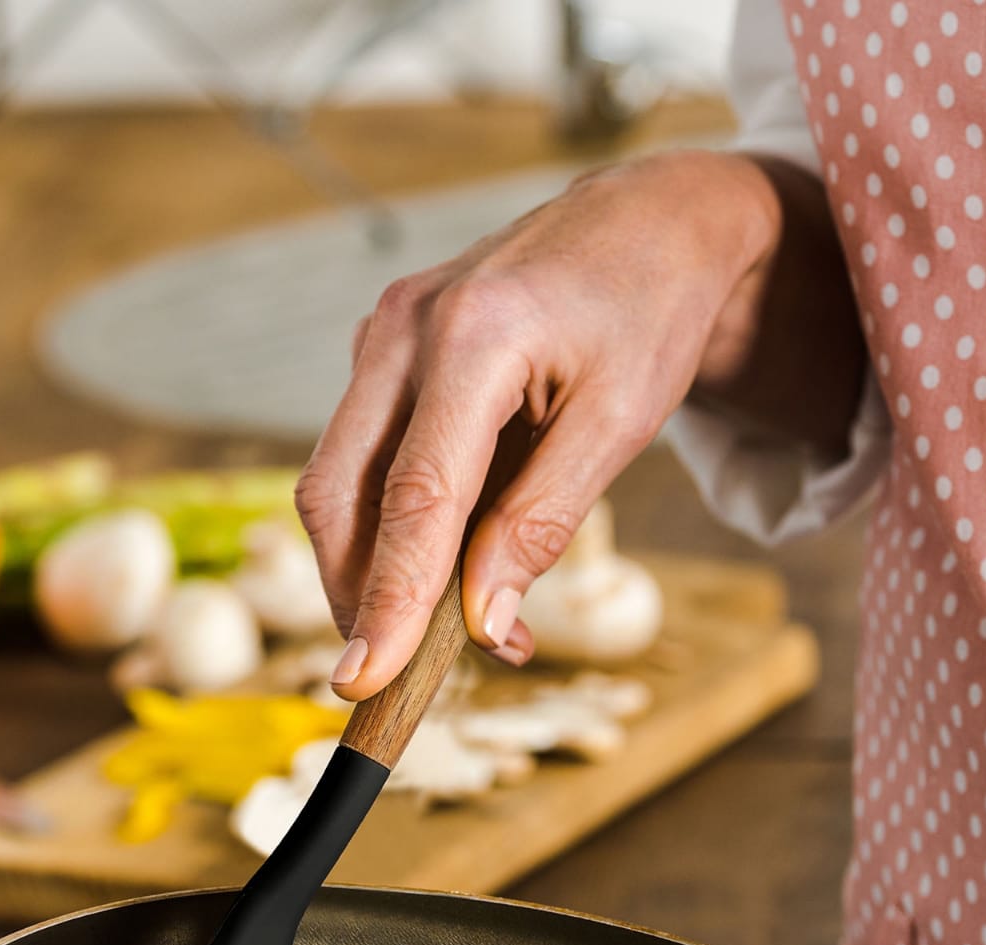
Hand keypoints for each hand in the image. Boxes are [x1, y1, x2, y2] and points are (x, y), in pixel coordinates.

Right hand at [294, 149, 783, 698]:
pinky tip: (442, 562)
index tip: (365, 679)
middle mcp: (404, 329)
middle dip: (356, 596)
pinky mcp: (384, 353)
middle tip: (391, 676)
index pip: (414, 499)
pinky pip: (362, 456)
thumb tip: (484, 624)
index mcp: (474, 337)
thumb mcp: (620, 425)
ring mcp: (384, 335)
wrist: (648, 223)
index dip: (388, 600)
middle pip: (340, 495)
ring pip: (336, 481)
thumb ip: (542, 523)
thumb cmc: (647, 315)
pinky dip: (389, 524)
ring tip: (436, 629)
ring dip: (371, 566)